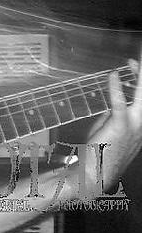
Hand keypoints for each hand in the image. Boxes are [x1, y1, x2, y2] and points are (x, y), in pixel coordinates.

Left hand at [86, 55, 141, 191]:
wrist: (95, 174)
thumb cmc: (99, 152)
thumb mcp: (109, 128)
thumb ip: (114, 113)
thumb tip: (113, 99)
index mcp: (140, 126)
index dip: (139, 80)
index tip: (134, 65)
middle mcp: (141, 126)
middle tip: (138, 58)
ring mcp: (134, 127)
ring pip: (140, 96)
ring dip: (138, 77)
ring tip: (134, 61)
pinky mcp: (121, 127)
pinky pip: (119, 103)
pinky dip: (115, 87)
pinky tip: (113, 74)